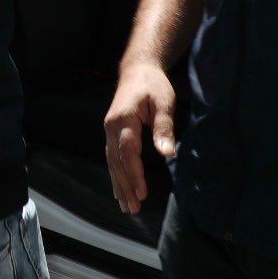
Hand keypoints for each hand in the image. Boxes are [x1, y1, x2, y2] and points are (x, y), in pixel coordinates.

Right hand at [103, 62, 177, 214]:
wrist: (137, 70)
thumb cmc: (153, 85)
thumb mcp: (163, 103)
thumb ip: (164, 128)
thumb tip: (168, 154)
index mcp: (123, 120)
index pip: (127, 152)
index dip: (134, 174)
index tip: (142, 193)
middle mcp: (111, 127)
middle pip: (116, 162)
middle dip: (125, 186)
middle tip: (133, 208)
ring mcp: (109, 130)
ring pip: (111, 162)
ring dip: (119, 185)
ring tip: (126, 206)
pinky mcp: (112, 132)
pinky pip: (111, 157)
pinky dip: (115, 175)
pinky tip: (119, 189)